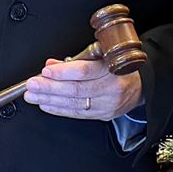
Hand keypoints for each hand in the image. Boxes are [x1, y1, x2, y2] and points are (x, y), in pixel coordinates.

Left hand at [23, 54, 143, 124]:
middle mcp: (111, 88)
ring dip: (50, 100)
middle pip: (76, 90)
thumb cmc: (118, 68)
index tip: (46, 71)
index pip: (84, 71)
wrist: (140, 86)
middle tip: (32, 85)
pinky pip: (77, 114)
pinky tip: (45, 105)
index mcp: (112, 68)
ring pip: (74, 104)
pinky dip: (59, 109)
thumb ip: (76, 60)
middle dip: (50, 88)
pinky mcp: (104, 115)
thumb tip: (52, 64)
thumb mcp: (101, 56)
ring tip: (33, 96)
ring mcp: (108, 104)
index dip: (63, 72)